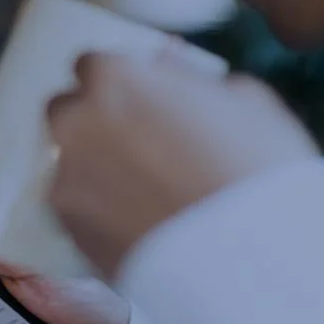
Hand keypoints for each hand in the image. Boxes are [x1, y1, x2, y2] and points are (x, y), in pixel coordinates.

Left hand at [46, 52, 318, 277]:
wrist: (252, 261)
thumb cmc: (256, 172)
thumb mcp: (242, 99)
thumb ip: (189, 74)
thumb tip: (169, 63)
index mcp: (115, 77)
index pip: (92, 64)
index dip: (117, 82)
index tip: (138, 99)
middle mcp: (77, 122)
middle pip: (67, 109)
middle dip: (94, 120)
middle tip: (138, 142)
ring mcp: (67, 178)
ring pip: (68, 160)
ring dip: (94, 165)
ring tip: (145, 190)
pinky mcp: (68, 228)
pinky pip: (75, 206)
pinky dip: (96, 208)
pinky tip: (138, 218)